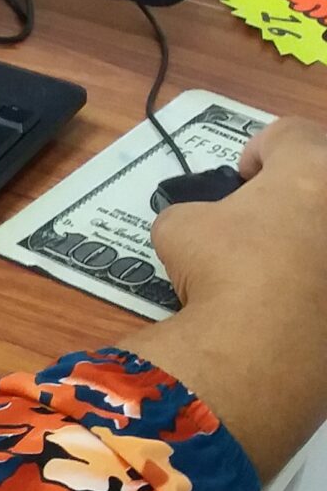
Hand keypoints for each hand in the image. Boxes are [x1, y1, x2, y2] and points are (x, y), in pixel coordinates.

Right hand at [144, 117, 326, 478]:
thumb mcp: (177, 230)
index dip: (260, 148)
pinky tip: (296, 311)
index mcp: (311, 169)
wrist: (261, 357)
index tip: (244, 177)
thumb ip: (190, 213)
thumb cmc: (221, 273)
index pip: (289, 133)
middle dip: (298, 193)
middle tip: (266, 220)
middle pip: (326, 181)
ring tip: (279, 271)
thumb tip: (192, 227)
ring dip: (312, 241)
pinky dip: (317, 290)